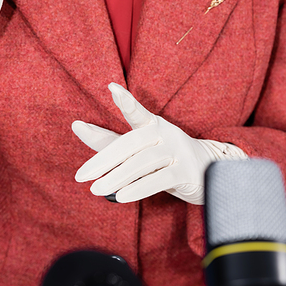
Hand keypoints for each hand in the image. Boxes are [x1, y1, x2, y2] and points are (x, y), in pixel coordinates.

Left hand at [73, 83, 245, 204]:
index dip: (126, 102)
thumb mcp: (136, 148)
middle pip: (130, 144)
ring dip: (117, 178)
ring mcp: (177, 152)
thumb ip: (107, 140)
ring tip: (95, 190)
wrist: (209, 171)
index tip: (112, 88)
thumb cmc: (163, 157)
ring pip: (142, 162)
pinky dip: (138, 188)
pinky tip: (121, 196)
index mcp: (152, 124)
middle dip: (103, 161)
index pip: (137, 113)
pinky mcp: (186, 172)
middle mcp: (165, 133)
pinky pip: (160, 180)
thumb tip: (76, 126)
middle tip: (80, 176)